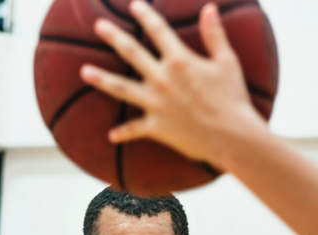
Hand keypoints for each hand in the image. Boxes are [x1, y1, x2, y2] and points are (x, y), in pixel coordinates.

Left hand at [80, 1, 265, 167]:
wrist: (232, 137)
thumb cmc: (233, 99)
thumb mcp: (227, 62)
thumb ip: (215, 34)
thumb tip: (209, 8)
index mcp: (179, 60)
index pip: (157, 30)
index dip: (145, 15)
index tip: (134, 5)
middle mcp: (162, 79)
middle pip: (131, 53)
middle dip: (113, 37)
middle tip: (99, 26)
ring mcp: (156, 104)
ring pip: (121, 88)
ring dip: (102, 79)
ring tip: (84, 71)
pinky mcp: (157, 127)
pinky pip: (135, 129)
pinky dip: (123, 132)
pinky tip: (111, 135)